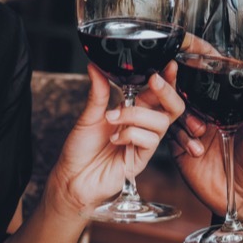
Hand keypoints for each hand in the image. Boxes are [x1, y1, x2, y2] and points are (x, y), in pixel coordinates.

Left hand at [45, 64, 186, 217]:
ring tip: (112, 118)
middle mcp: (142, 126)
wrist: (71, 177)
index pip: (157, 93)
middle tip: (154, 80)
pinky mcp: (141, 159)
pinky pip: (149, 141)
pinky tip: (115, 139)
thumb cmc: (80, 149)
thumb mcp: (88, 116)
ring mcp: (143, 143)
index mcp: (133, 111)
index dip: (166, 79)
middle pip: (172, 107)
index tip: (167, 64)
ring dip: (136, 114)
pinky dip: (131, 134)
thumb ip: (98, 92)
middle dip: (167, 91)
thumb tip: (96, 67)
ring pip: (161, 122)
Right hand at [168, 76, 242, 218]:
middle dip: (176, 85)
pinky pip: (169, 133)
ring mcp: (191, 127)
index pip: (208, 76)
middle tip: (175, 87)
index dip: (196, 65)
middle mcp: (207, 111)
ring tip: (200, 130)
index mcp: (227, 102)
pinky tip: (195, 149)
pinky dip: (180, 137)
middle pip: (183, 88)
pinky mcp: (180, 147)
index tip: (187, 57)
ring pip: (172, 109)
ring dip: (181, 115)